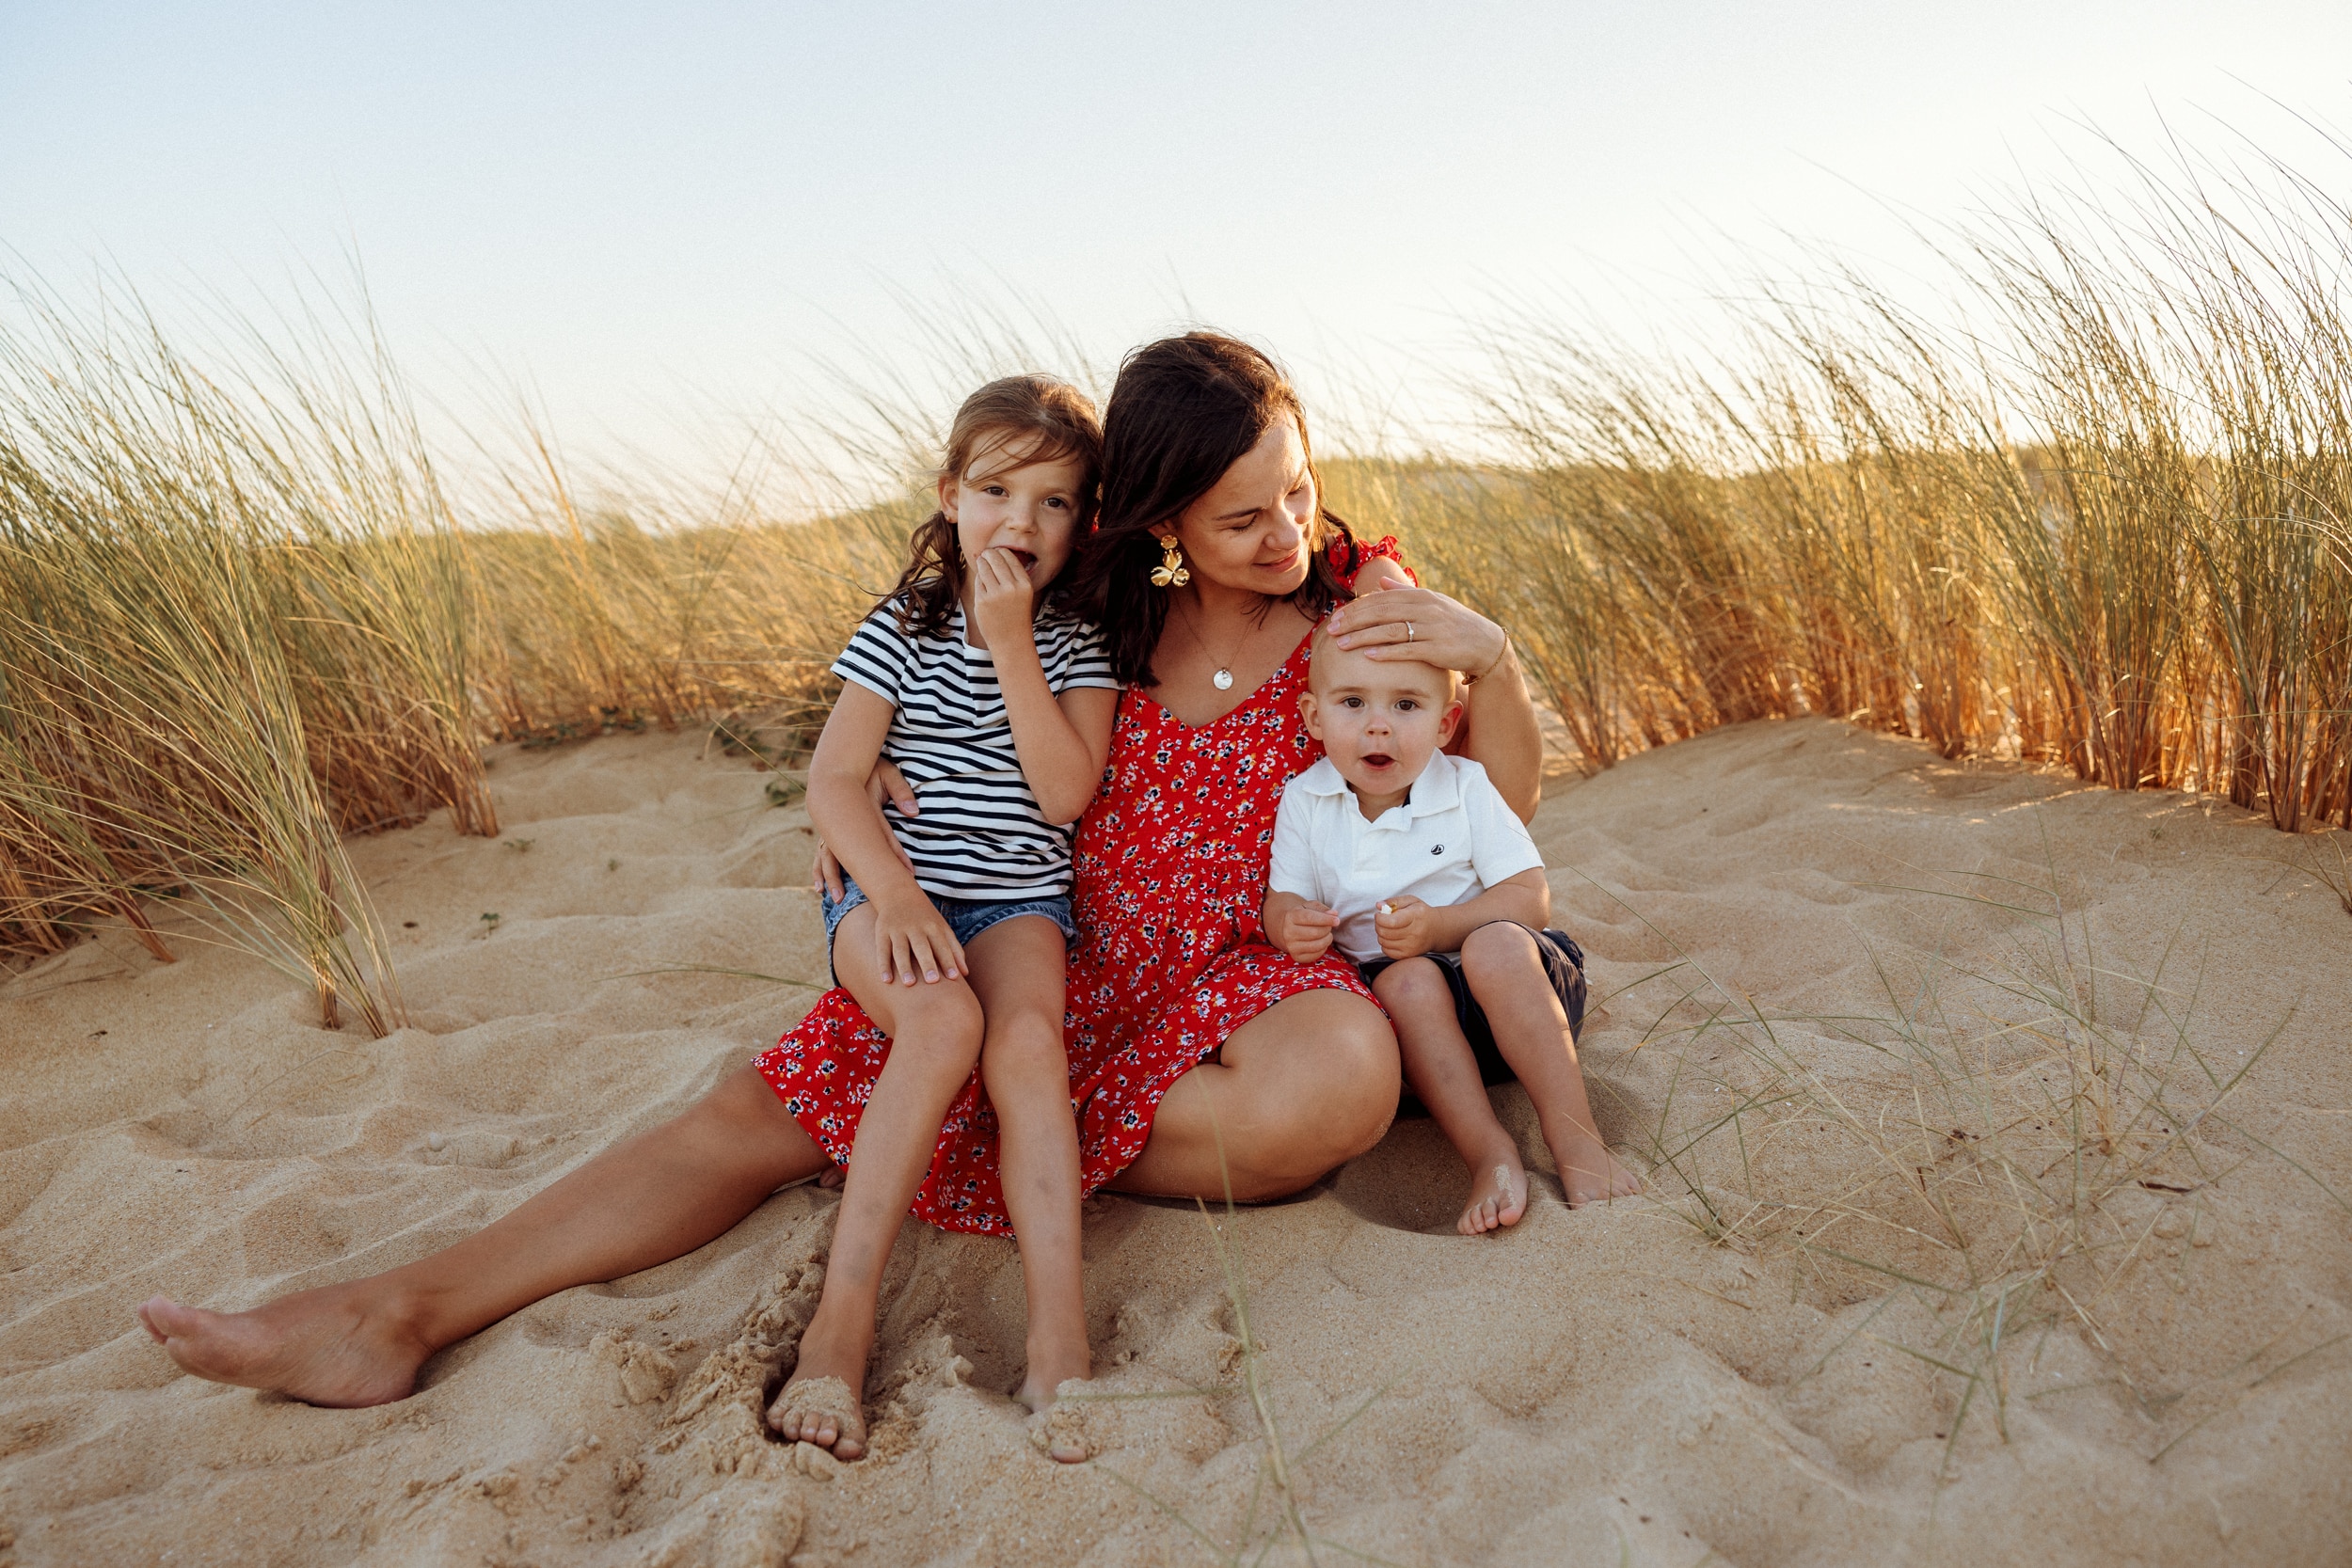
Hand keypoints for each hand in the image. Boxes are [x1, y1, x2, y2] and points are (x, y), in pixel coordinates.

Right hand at [811, 760, 916, 897]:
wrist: (846, 760)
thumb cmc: (871, 767)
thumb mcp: (887, 772)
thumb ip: (901, 790)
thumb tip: (913, 811)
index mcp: (862, 810)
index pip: (882, 838)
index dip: (895, 856)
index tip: (907, 875)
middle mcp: (844, 822)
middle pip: (847, 853)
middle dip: (852, 876)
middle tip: (860, 897)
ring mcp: (833, 826)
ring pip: (829, 856)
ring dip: (832, 877)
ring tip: (835, 897)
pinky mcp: (829, 829)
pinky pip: (822, 853)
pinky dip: (820, 869)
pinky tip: (818, 886)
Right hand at [870, 886, 965, 985]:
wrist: (899, 894)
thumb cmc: (926, 918)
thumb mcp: (942, 928)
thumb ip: (954, 949)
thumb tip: (966, 973)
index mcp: (933, 928)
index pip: (942, 946)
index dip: (948, 961)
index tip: (954, 978)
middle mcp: (916, 928)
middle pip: (922, 947)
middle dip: (927, 963)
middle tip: (933, 981)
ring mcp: (898, 930)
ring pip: (900, 949)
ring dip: (904, 966)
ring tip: (909, 983)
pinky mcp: (882, 932)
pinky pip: (882, 950)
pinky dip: (883, 965)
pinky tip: (886, 980)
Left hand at [970, 546, 1037, 652]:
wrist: (1011, 640)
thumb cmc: (1016, 613)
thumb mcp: (1023, 592)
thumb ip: (1013, 574)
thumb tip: (995, 552)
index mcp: (1024, 584)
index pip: (1009, 557)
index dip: (1000, 551)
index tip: (996, 552)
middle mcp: (1011, 587)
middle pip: (995, 558)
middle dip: (988, 554)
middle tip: (985, 554)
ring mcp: (995, 595)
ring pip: (984, 568)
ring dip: (981, 563)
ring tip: (981, 563)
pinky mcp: (982, 601)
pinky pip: (978, 581)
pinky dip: (979, 580)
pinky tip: (983, 583)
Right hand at [1272, 900, 1338, 963]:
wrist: (1288, 929)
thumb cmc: (1303, 916)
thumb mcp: (1310, 907)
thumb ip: (1322, 909)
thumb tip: (1334, 914)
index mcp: (1291, 917)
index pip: (1309, 918)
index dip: (1326, 919)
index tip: (1336, 920)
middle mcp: (1288, 932)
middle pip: (1315, 932)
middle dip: (1327, 929)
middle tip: (1329, 926)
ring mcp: (1291, 946)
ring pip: (1317, 945)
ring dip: (1327, 939)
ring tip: (1327, 934)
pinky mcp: (1297, 957)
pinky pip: (1316, 955)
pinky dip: (1323, 948)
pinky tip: (1321, 942)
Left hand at [1324, 579, 1506, 679]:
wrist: (1485, 644)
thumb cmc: (1454, 623)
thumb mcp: (1433, 603)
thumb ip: (1406, 592)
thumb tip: (1381, 583)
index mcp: (1420, 596)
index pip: (1380, 599)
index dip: (1356, 607)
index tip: (1337, 616)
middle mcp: (1424, 609)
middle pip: (1380, 613)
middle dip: (1353, 621)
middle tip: (1331, 629)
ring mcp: (1431, 628)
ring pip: (1389, 631)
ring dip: (1362, 637)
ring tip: (1342, 644)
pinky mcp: (1437, 649)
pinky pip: (1406, 650)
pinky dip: (1386, 652)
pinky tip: (1368, 656)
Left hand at [1374, 895, 1436, 959]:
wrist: (1436, 930)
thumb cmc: (1422, 914)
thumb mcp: (1411, 901)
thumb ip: (1394, 901)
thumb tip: (1379, 905)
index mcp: (1415, 917)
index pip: (1391, 922)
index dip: (1380, 918)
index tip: (1380, 914)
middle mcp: (1414, 933)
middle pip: (1385, 932)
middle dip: (1378, 925)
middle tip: (1382, 921)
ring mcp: (1411, 946)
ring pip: (1383, 942)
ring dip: (1381, 934)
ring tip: (1389, 929)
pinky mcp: (1408, 955)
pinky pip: (1387, 951)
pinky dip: (1385, 944)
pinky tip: (1392, 938)